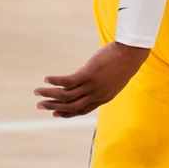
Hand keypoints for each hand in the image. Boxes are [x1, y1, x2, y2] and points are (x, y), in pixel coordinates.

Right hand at [34, 42, 149, 117]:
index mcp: (103, 98)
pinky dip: (55, 81)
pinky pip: (67, 82)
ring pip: (66, 96)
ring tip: (37, 91)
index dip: (67, 113)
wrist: (131, 53)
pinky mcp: (88, 74)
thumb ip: (103, 84)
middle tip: (40, 105)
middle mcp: (96, 95)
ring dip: (49, 94)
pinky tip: (46, 79)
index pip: (81, 110)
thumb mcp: (114, 78)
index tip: (55, 114)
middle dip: (54, 107)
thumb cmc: (123, 62)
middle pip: (71, 106)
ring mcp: (92, 86)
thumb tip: (92, 80)